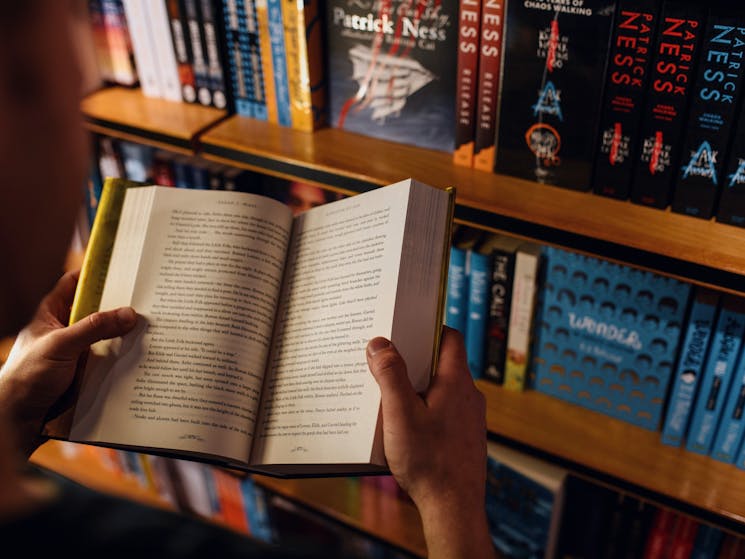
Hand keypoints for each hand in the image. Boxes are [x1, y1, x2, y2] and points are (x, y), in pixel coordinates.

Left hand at [0, 270, 136, 457]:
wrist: (16, 420)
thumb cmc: (27, 377)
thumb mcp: (61, 345)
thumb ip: (94, 327)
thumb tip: (129, 313)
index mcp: (51, 314)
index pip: (74, 284)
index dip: (95, 273)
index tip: (121, 268)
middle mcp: (64, 330)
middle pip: (96, 311)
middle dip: (118, 307)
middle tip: (146, 300)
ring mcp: (75, 352)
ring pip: (105, 337)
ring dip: (123, 336)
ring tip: (151, 328)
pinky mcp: (84, 374)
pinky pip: (108, 361)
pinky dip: (123, 359)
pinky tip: (141, 357)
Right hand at [366, 327, 495, 558]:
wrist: (454, 508)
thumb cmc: (429, 462)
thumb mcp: (400, 414)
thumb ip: (390, 376)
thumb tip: (380, 344)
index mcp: (456, 382)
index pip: (450, 338)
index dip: (429, 328)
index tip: (406, 327)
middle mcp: (469, 396)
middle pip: (443, 363)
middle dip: (415, 359)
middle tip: (387, 360)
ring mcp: (470, 418)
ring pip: (443, 389)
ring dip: (419, 387)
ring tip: (390, 395)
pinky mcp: (465, 438)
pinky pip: (446, 412)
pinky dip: (427, 410)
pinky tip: (406, 426)